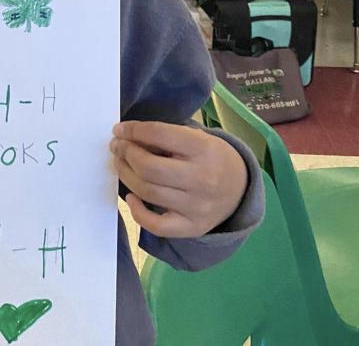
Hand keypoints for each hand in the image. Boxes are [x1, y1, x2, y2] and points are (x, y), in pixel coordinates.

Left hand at [110, 121, 247, 237]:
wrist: (241, 189)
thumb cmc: (211, 157)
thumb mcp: (197, 138)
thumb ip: (166, 137)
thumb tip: (128, 137)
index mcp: (204, 149)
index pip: (160, 134)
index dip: (134, 130)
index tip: (119, 129)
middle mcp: (202, 179)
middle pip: (149, 167)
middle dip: (126, 153)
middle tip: (117, 146)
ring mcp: (196, 207)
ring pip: (148, 192)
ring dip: (125, 175)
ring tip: (119, 163)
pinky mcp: (192, 228)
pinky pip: (156, 225)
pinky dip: (137, 211)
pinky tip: (131, 196)